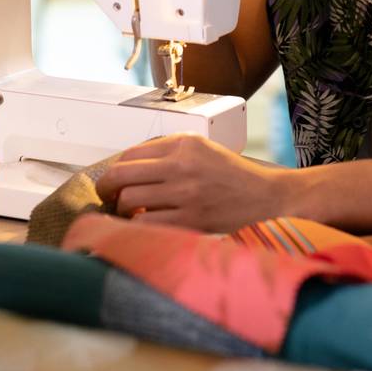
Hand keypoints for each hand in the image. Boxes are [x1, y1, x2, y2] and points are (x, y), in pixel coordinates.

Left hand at [94, 133, 297, 232]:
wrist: (264, 194)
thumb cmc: (230, 172)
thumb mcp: (202, 147)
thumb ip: (168, 151)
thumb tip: (128, 166)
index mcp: (183, 144)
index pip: (130, 154)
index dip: (114, 169)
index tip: (112, 180)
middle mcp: (182, 165)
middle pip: (122, 175)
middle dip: (106, 188)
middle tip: (106, 196)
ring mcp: (186, 194)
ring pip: (130, 201)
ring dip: (122, 209)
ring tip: (128, 213)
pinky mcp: (191, 219)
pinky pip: (147, 224)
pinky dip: (137, 226)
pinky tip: (142, 225)